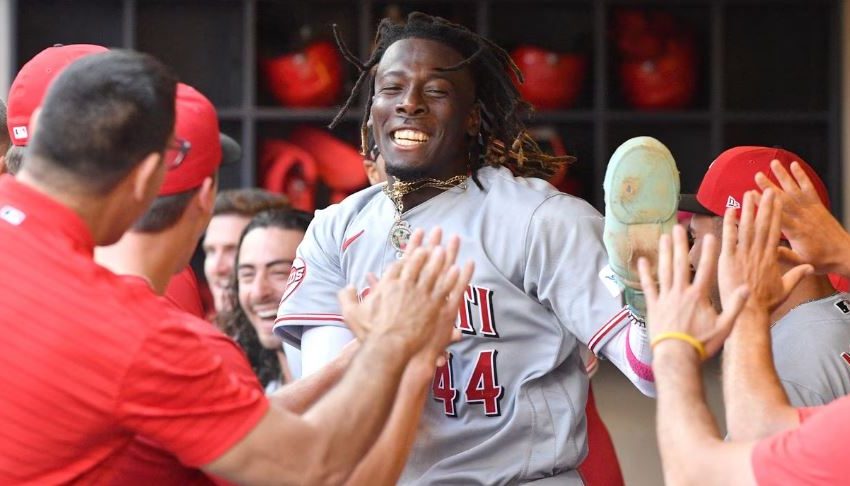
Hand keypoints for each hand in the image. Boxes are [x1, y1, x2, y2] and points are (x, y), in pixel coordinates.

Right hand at [338, 228, 472, 363]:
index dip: (408, 252)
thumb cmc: (369, 333)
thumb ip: (348, 297)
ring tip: (446, 248)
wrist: (387, 348)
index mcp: (388, 285)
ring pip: (433, 272)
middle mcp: (406, 286)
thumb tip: (349, 287)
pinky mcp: (433, 307)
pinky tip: (458, 268)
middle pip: (418, 262)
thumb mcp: (351, 314)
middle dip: (427, 247)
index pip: (400, 264)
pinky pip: (444, 289)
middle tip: (435, 235)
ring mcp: (421, 296)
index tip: (414, 246)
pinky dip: (451, 278)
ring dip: (440, 259)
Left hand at [638, 225, 748, 359]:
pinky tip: (642, 261)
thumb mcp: (724, 327)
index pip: (706, 268)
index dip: (708, 251)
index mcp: (699, 295)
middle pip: (681, 263)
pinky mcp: (653, 306)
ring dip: (664, 252)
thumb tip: (746, 288)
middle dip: (680, 244)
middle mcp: (681, 292)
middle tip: (679, 227)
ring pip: (664, 270)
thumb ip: (735, 307)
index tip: (710, 235)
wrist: (676, 356)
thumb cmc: (701, 344)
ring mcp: (665, 297)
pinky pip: (648, 286)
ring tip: (664, 237)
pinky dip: (645, 273)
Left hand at [717, 189, 811, 312]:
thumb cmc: (765, 304)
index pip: (776, 231)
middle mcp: (758, 253)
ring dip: (748, 209)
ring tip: (749, 193)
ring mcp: (743, 255)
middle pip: (763, 225)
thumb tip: (810, 269)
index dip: (777, 215)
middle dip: (766, 206)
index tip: (778, 201)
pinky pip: (728, 237)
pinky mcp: (728, 260)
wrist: (750, 314)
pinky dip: (729, 223)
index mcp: (771, 258)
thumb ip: (796, 275)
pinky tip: (729, 210)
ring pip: (746, 228)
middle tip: (768, 190)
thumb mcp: (785, 289)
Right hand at [755, 160, 849, 273]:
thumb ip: (784, 256)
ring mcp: (812, 210)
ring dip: (784, 176)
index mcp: (797, 232)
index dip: (763, 205)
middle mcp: (804, 218)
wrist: (846, 255)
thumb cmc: (823, 260)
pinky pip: (809, 188)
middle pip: (784, 200)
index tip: (751, 195)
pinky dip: (802, 176)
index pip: (776, 216)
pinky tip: (795, 166)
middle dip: (770, 187)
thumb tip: (767, 249)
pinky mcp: (818, 206)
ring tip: (774, 164)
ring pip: (796, 190)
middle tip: (758, 176)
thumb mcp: (802, 262)